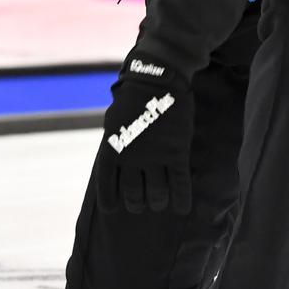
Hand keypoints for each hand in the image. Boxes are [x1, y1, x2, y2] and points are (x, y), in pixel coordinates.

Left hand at [96, 54, 193, 214]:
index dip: (110, 203)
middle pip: (134, 195)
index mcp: (112, 149)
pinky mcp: (176, 152)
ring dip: (157, 202)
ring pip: (156, 194)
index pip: (106, 187)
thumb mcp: (113, 122)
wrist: (157, 78)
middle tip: (141, 204)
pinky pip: (179, 184)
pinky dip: (181, 199)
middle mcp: (131, 157)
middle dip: (137, 204)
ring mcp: (155, 156)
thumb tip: (113, 166)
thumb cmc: (133, 99)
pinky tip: (182, 208)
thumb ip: (114, 146)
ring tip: (159, 202)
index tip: (114, 209)